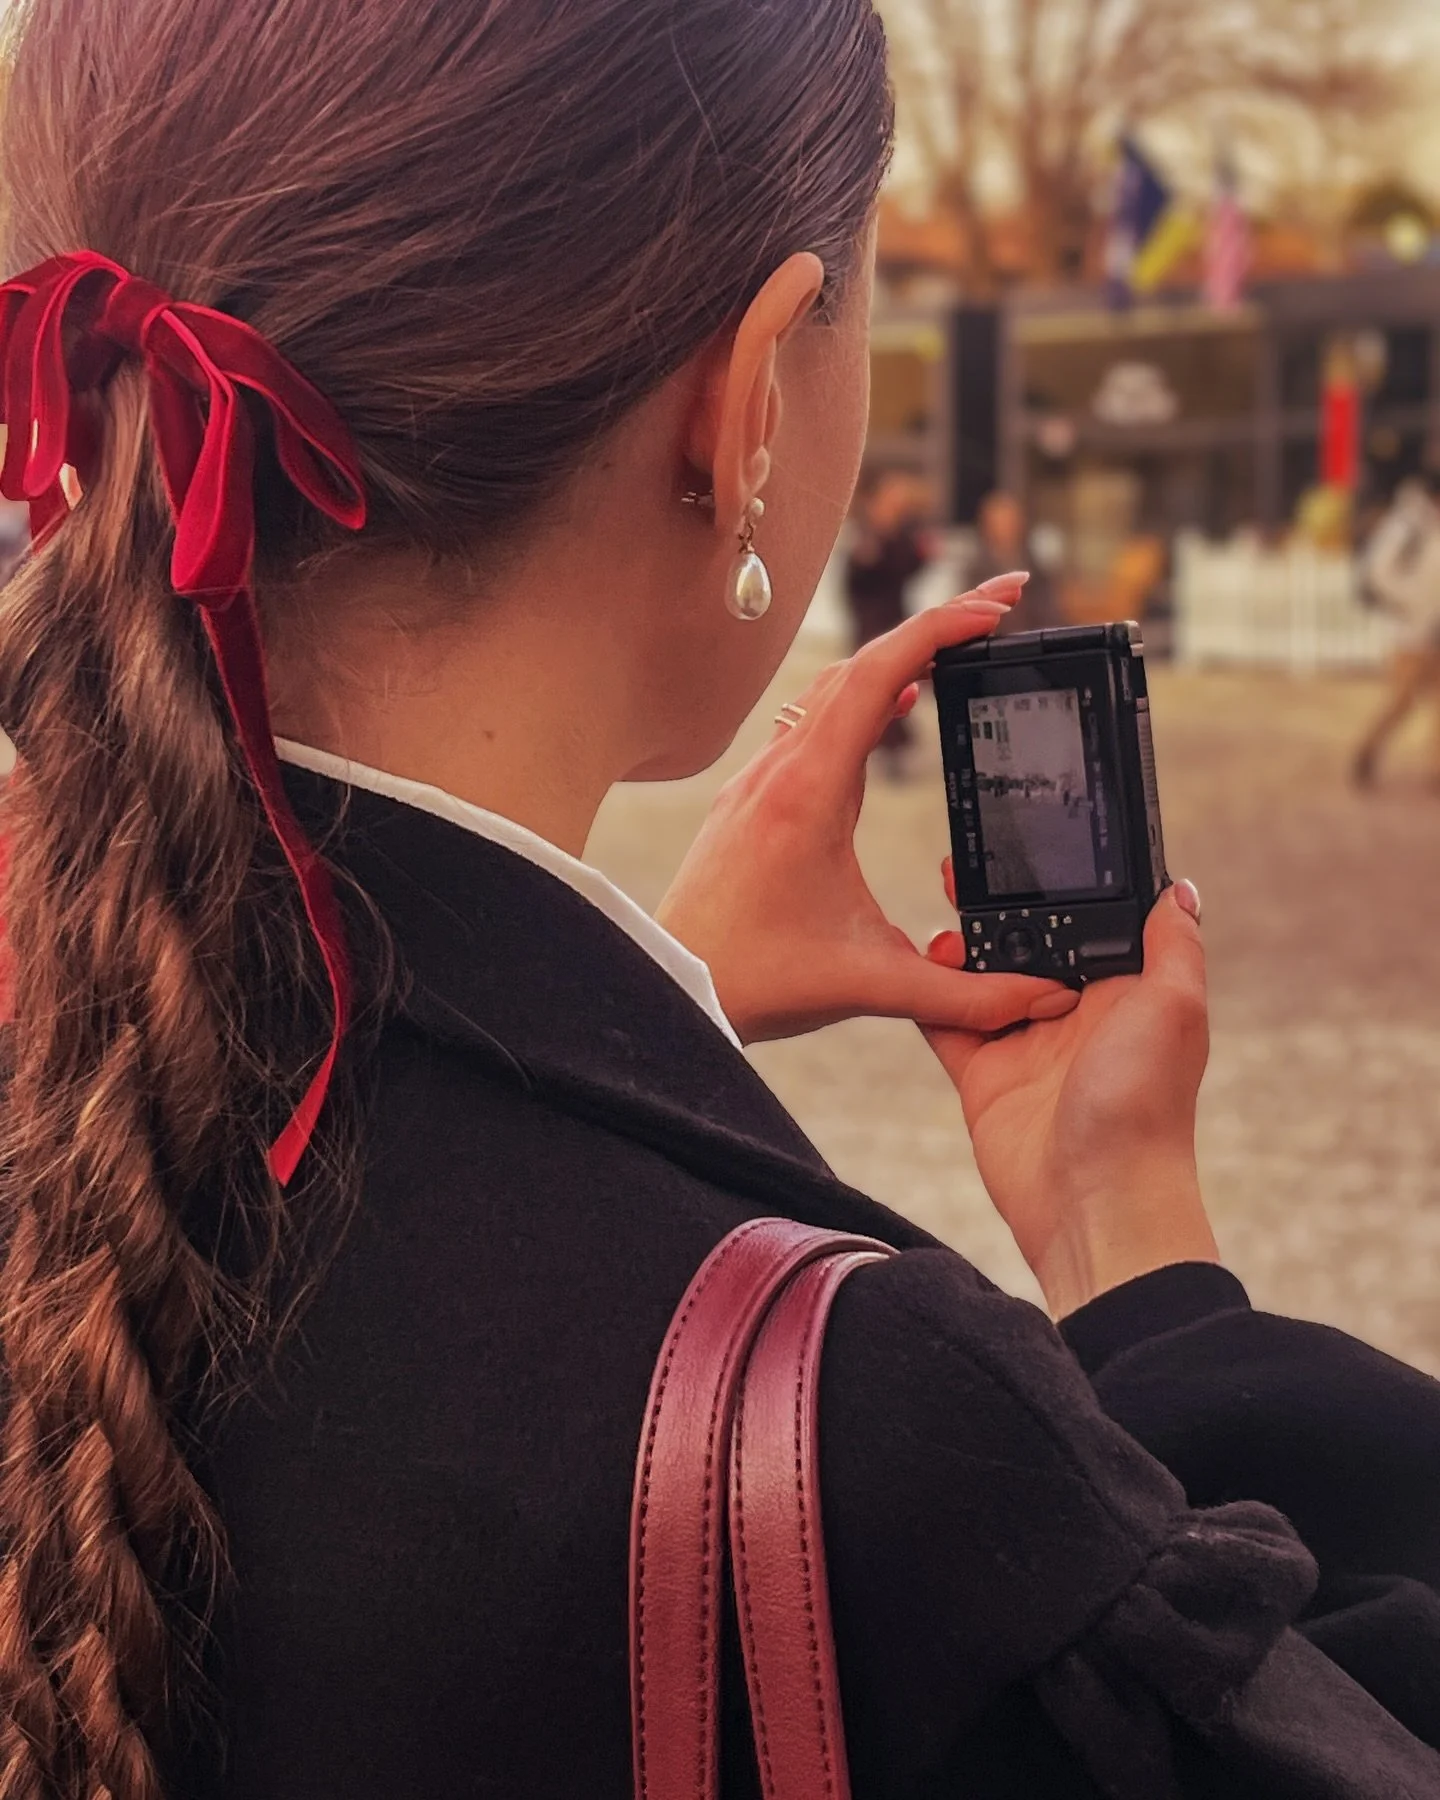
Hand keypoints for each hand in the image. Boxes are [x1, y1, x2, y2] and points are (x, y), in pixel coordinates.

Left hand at [657, 575, 1080, 1044]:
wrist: (673, 986)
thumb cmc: (756, 980)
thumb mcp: (871, 985)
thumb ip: (963, 997)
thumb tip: (1043, 1000)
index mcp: (810, 790)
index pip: (880, 674)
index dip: (943, 628)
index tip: (999, 607)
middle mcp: (782, 769)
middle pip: (863, 664)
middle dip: (937, 626)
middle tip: (1002, 606)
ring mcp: (762, 779)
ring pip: (833, 688)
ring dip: (898, 658)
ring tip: (960, 647)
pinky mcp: (753, 797)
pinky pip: (812, 719)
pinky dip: (862, 696)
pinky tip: (891, 708)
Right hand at [925, 880, 1218, 1319]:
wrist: (1094, 1202)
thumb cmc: (1146, 1108)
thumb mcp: (1174, 1009)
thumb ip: (1173, 945)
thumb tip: (1179, 888)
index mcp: (1124, 991)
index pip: (1091, 920)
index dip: (1062, 883)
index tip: (1031, 842)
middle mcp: (1074, 1012)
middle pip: (1029, 941)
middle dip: (999, 903)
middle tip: (964, 865)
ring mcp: (1024, 1042)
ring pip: (981, 974)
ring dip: (960, 940)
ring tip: (941, 904)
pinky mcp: (981, 1075)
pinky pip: (945, 1021)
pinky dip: (927, 991)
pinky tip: (912, 958)